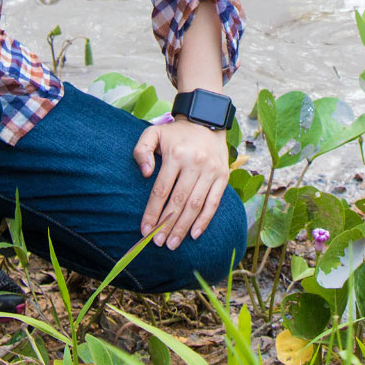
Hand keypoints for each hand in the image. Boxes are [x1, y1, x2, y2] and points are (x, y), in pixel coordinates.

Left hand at [133, 118, 229, 248]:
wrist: (207, 121)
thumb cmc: (176, 133)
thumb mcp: (153, 133)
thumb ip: (142, 150)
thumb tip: (145, 173)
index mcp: (176, 154)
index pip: (161, 190)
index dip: (153, 212)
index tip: (145, 230)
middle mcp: (195, 163)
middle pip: (179, 201)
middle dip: (167, 225)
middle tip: (157, 243)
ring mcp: (211, 171)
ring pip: (196, 205)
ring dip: (184, 227)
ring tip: (172, 243)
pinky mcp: (223, 176)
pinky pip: (214, 203)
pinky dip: (204, 220)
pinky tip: (194, 234)